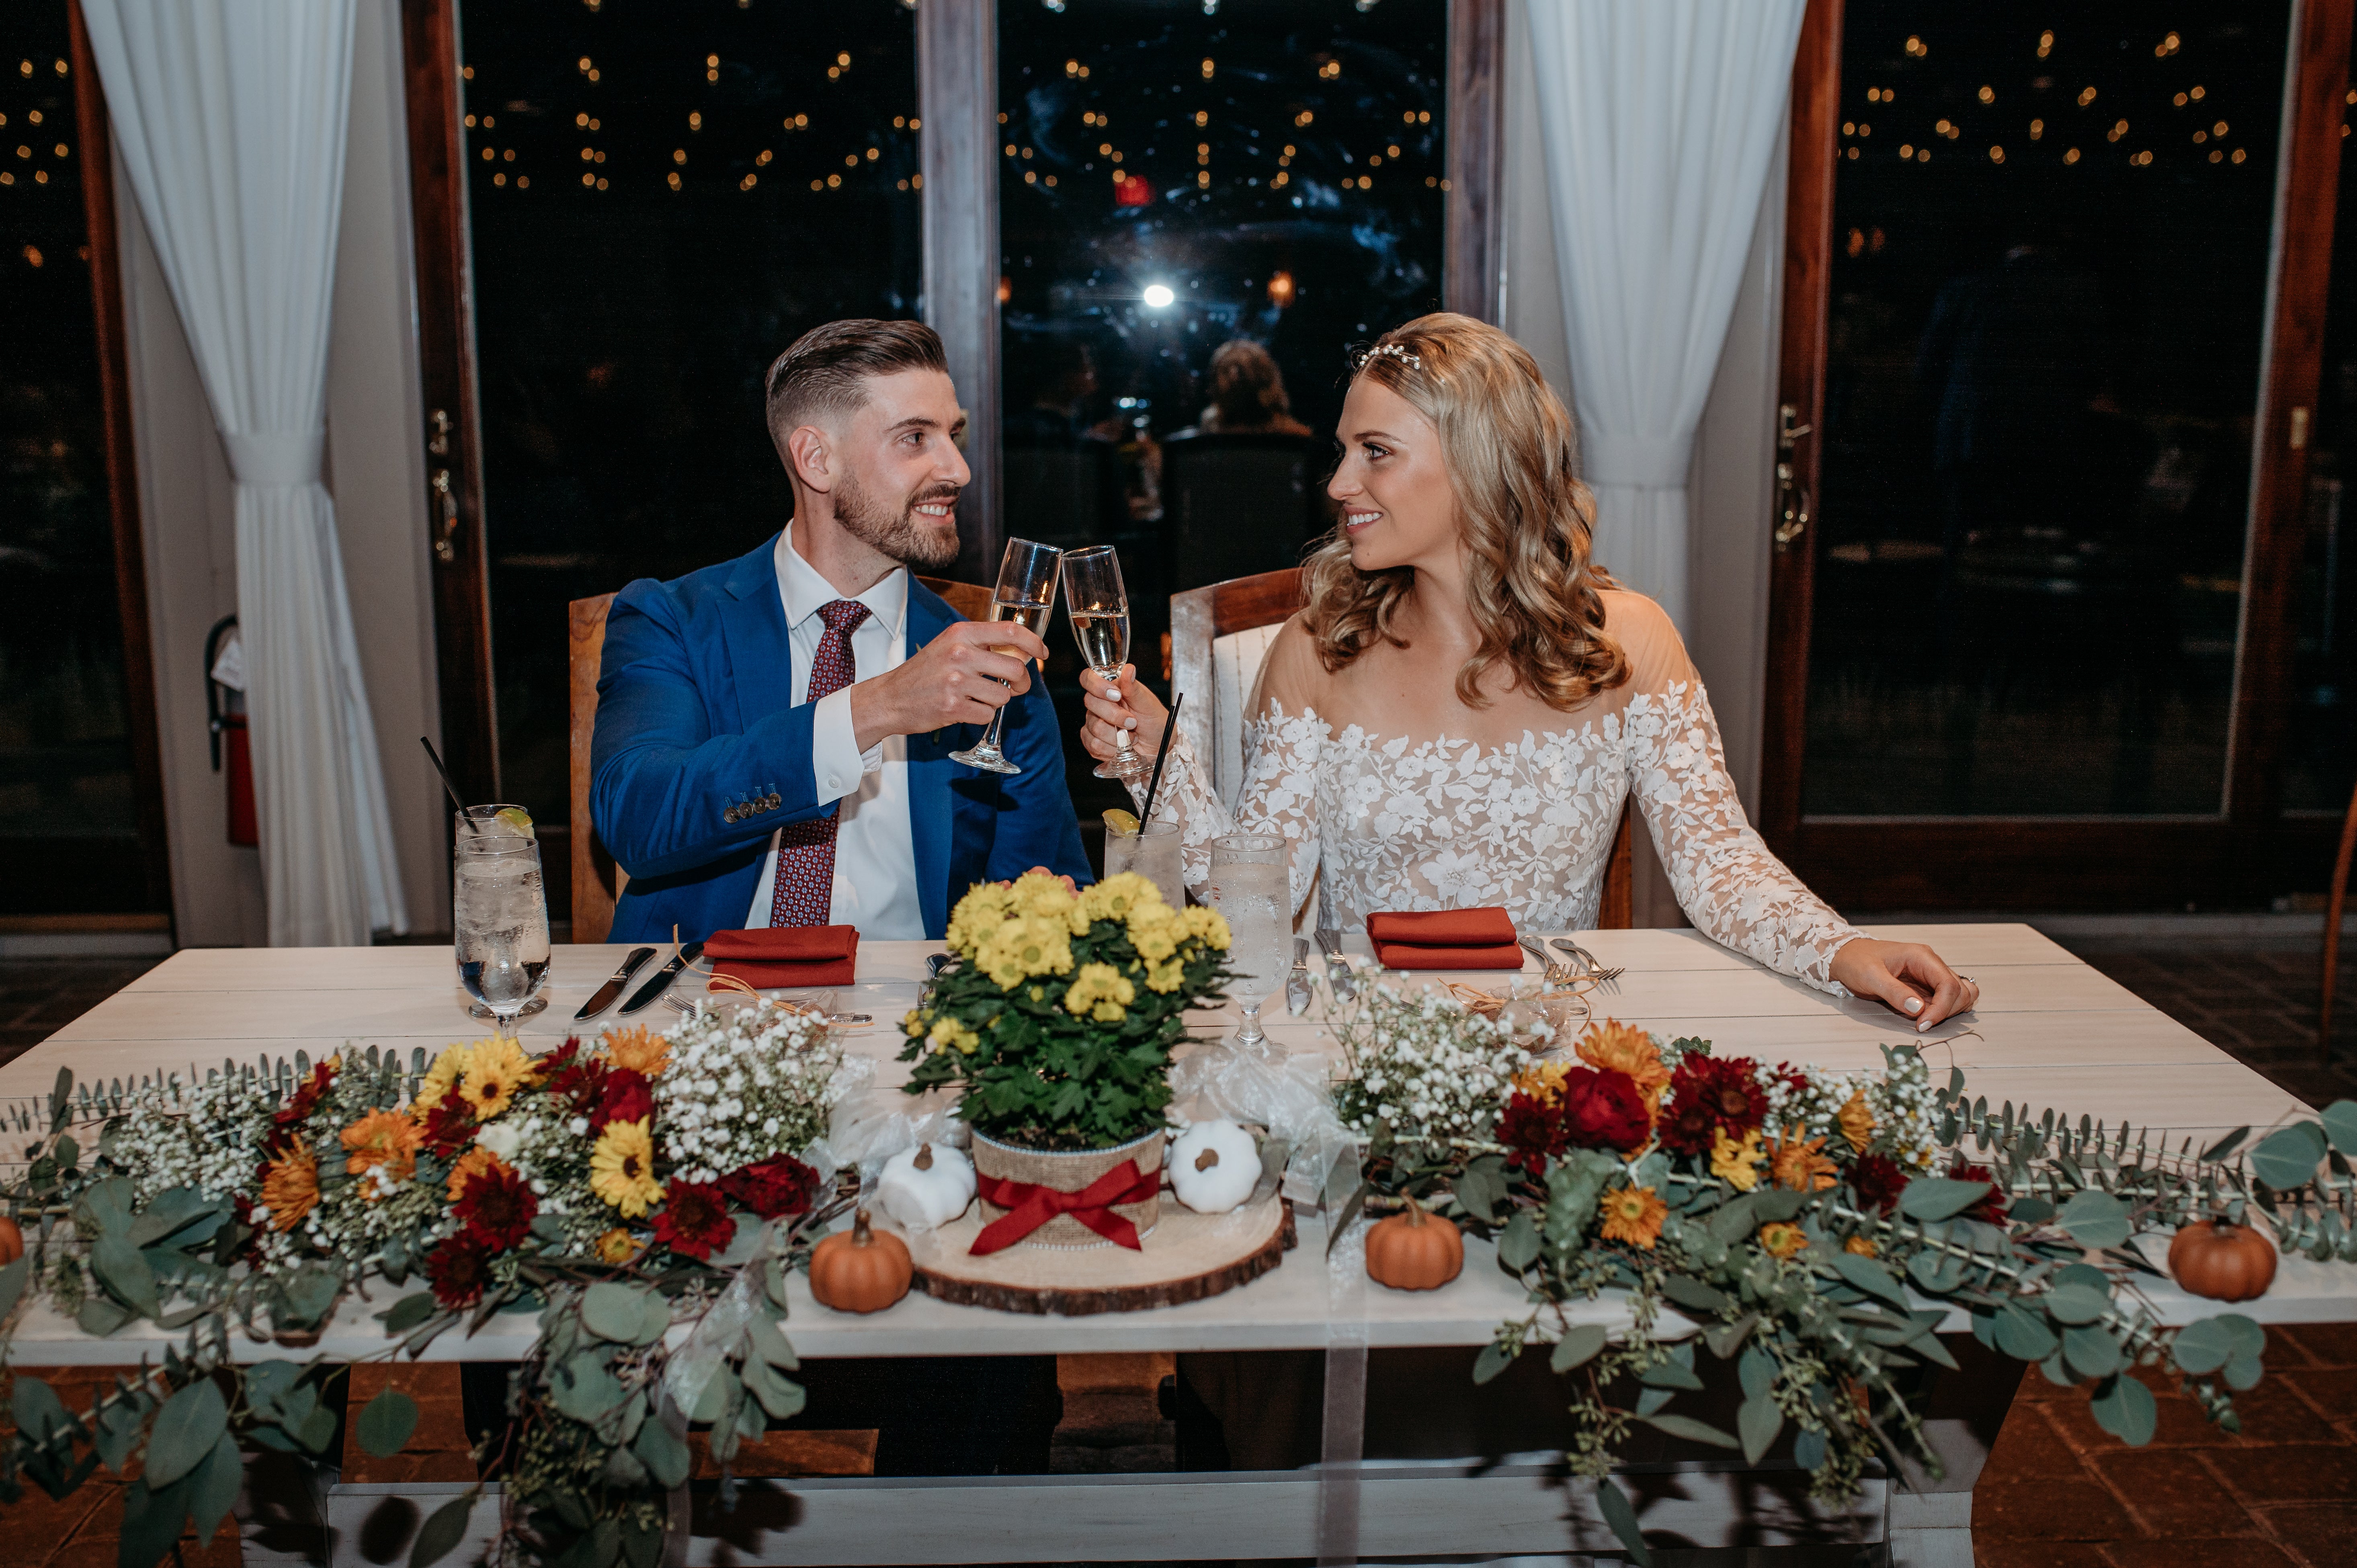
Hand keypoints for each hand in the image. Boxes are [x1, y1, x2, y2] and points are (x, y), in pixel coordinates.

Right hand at [849, 619, 1045, 752]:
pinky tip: (964, 708)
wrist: (890, 698)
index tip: (1043, 653)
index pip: (1011, 631)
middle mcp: (960, 653)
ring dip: (997, 701)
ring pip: (1004, 695)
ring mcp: (956, 681)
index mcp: (961, 633)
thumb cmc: (924, 672)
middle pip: (1016, 668)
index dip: (1034, 643)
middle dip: (1022, 682)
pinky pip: (988, 714)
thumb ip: (982, 644)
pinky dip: (981, 715)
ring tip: (977, 697)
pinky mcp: (953, 707)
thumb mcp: (950, 645)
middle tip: (1014, 686)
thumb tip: (1022, 651)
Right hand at [1077, 663, 1167, 767]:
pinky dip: (1111, 748)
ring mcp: (1094, 722)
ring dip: (1116, 735)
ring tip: (1132, 736)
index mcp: (1111, 688)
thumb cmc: (1155, 721)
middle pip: (1090, 703)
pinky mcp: (1094, 742)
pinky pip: (1093, 744)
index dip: (1097, 686)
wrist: (1159, 746)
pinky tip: (1122, 747)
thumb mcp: (1148, 704)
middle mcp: (1100, 704)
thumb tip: (1129, 669)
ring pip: (1093, 726)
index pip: (1088, 678)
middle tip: (1132, 722)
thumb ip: (1133, 688)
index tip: (1116, 695)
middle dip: (1114, 715)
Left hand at [1829, 937, 1978, 1030]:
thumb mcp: (1870, 977)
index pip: (1949, 985)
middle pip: (1960, 991)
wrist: (1846, 957)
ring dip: (1949, 1011)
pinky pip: (1947, 999)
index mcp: (1921, 957)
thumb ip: (1894, 992)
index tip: (1923, 1024)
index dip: (1942, 1008)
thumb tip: (1919, 1009)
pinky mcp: (1926, 986)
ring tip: (1923, 1019)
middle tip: (1921, 1023)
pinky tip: (1924, 1015)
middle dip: (1946, 1011)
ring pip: (1960, 995)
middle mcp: (1931, 964)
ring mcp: (1930, 975)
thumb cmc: (1856, 961)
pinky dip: (1943, 1010)